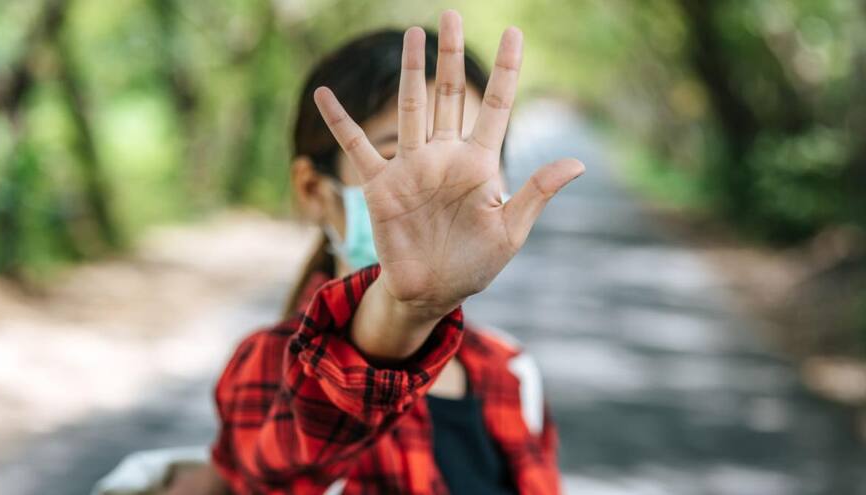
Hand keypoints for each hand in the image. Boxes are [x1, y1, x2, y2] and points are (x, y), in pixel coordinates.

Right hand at [314, 11, 583, 320]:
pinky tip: (324, 94)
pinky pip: (357, 147)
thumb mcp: (510, 231)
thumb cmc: (474, 265)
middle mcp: (445, 156)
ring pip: (410, 108)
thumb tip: (578, 163)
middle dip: (450, 56)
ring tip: (413, 33)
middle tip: (451, 15)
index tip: (514, 32)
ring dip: (410, 71)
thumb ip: (535, 192)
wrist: (431, 292)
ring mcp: (411, 167)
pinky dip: (340, 122)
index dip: (505, 70)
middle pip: (447, 94)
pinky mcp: (381, 185)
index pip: (494, 106)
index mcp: (480, 165)